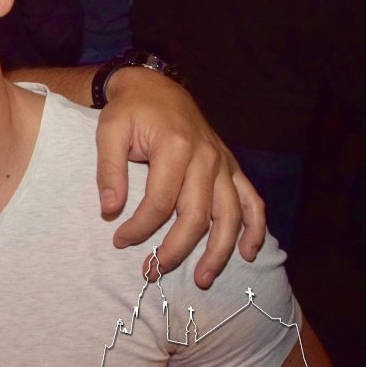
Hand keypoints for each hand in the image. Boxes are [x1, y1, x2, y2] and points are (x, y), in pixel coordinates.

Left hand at [94, 67, 265, 288]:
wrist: (156, 86)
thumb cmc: (130, 110)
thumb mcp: (109, 131)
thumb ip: (109, 170)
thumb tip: (110, 209)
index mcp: (176, 147)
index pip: (159, 203)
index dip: (139, 228)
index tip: (119, 240)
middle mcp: (207, 157)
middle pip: (196, 216)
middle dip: (175, 250)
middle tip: (152, 271)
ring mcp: (223, 163)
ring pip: (230, 215)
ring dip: (219, 251)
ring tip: (202, 279)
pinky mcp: (231, 166)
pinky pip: (252, 200)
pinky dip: (256, 228)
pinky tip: (248, 252)